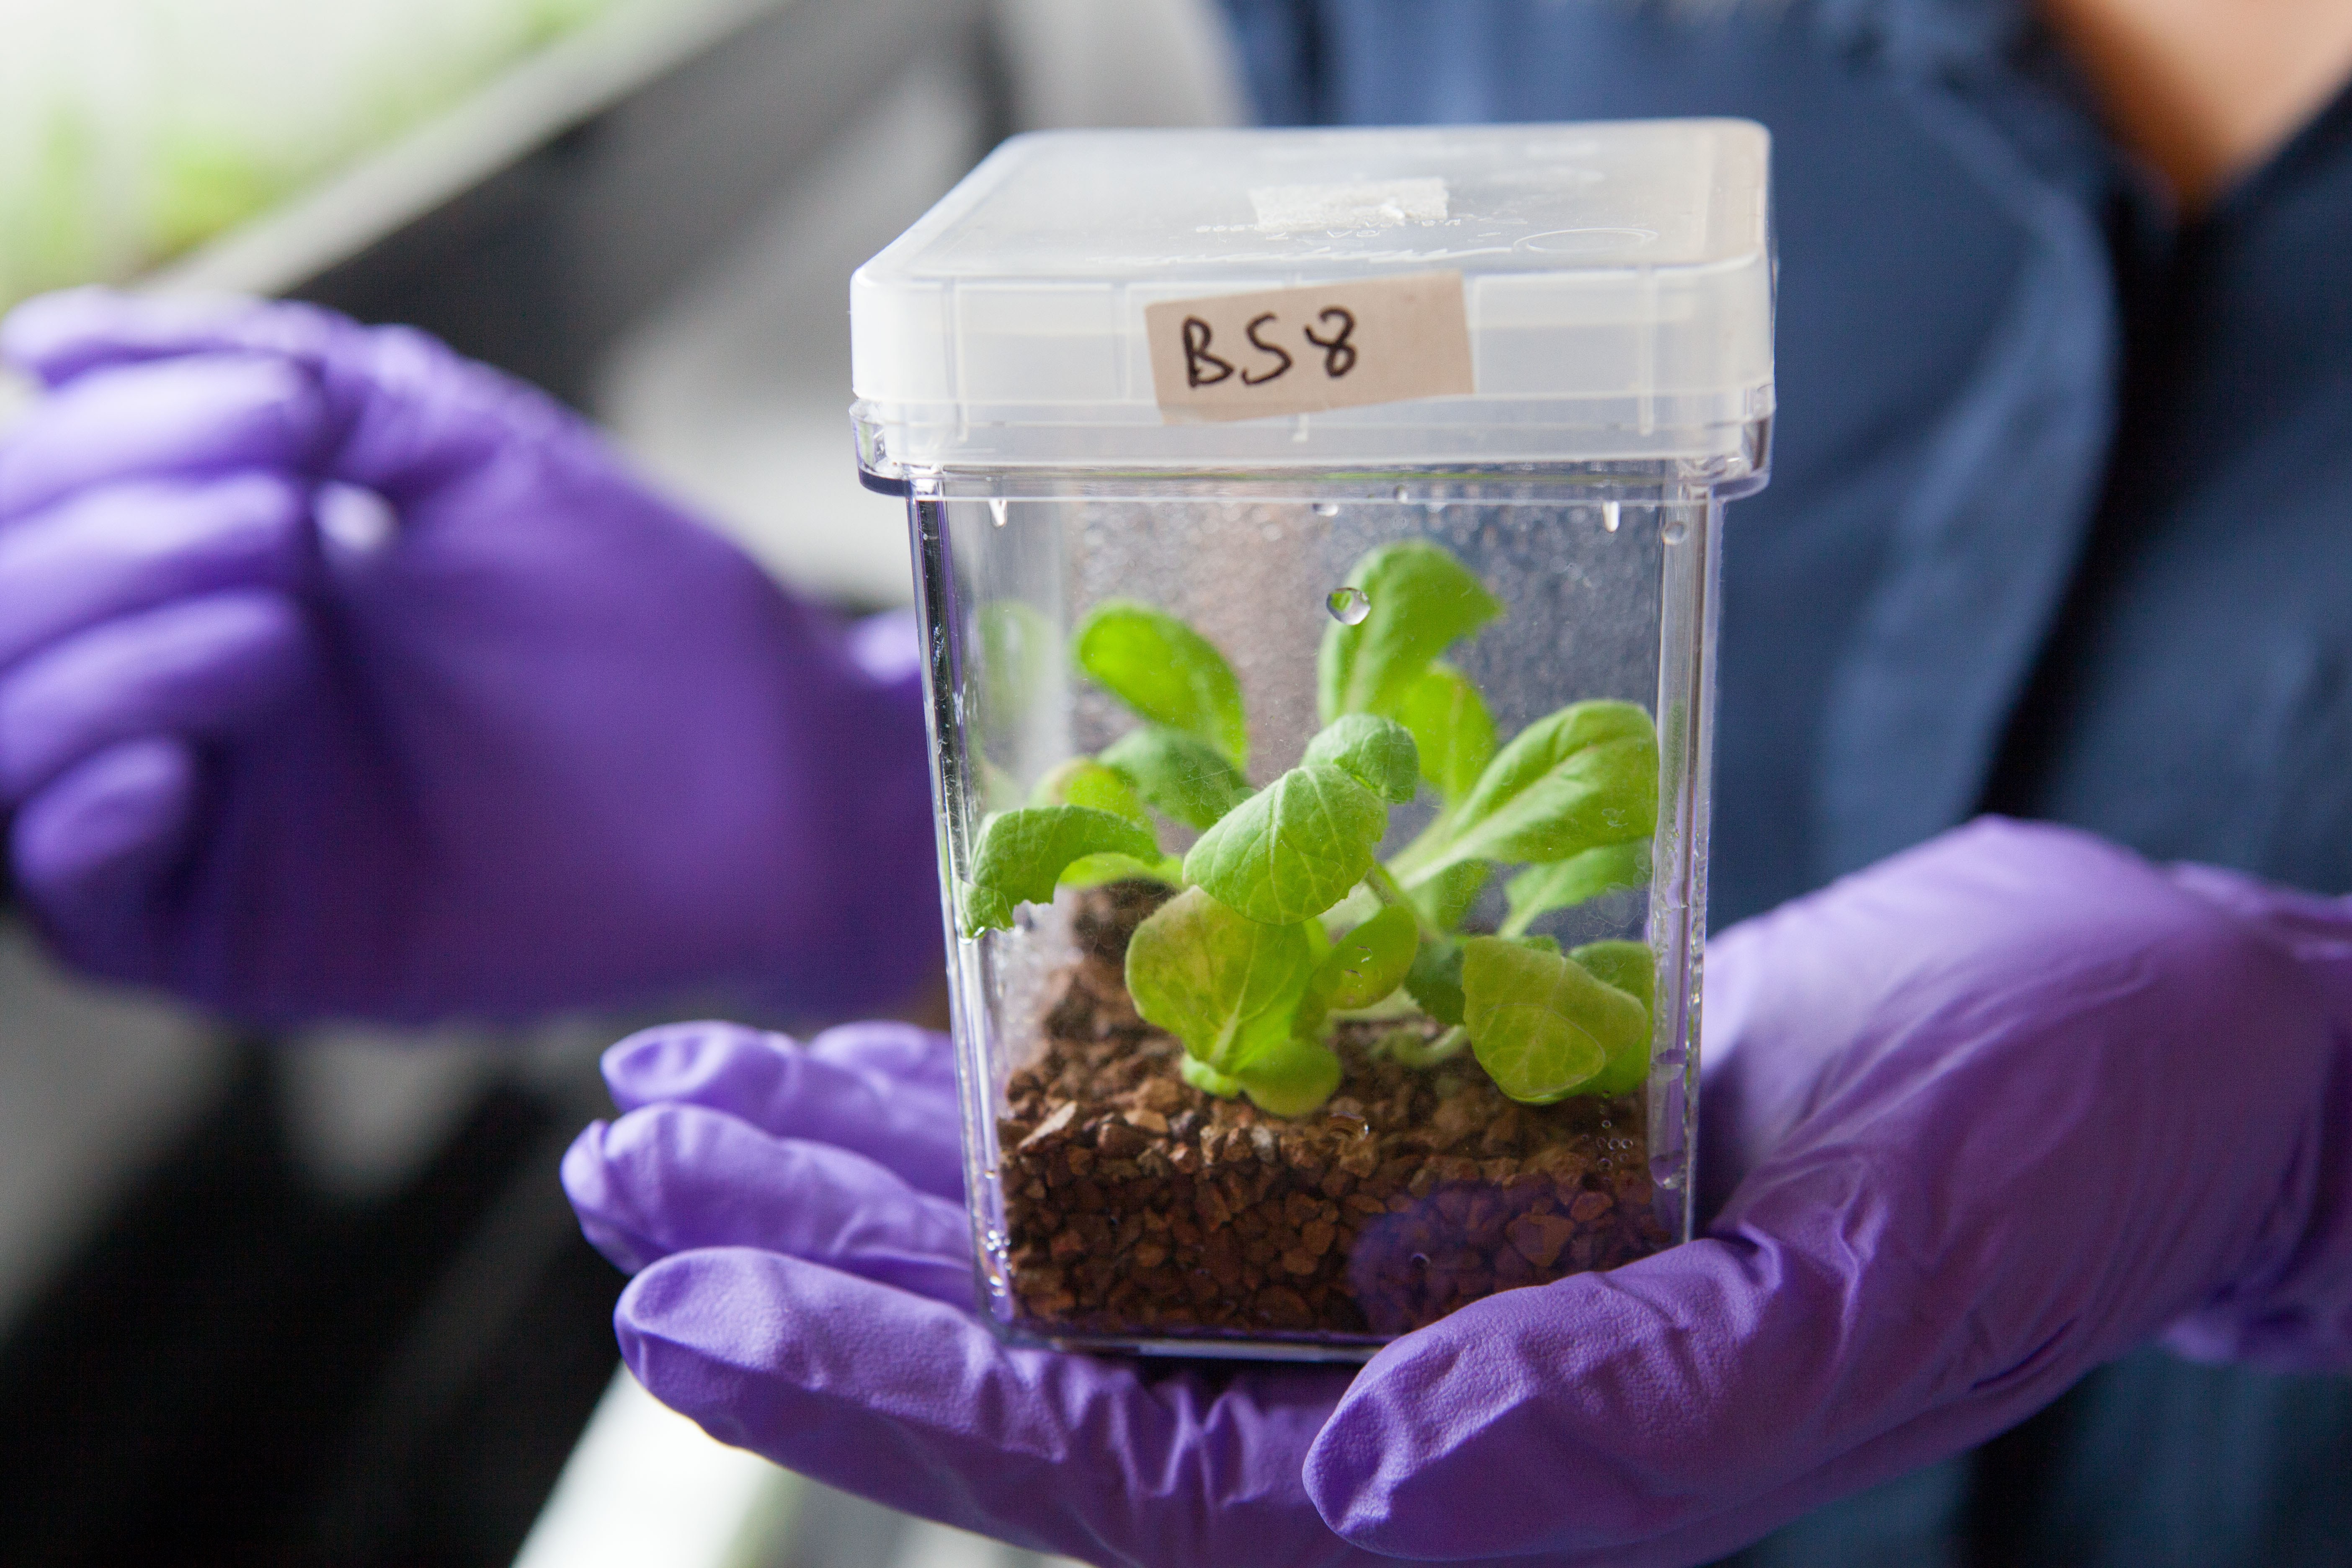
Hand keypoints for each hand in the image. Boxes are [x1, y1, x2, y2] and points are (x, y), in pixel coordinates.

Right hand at [0, 289, 937, 1022]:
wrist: (770, 766)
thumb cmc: (640, 612)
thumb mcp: (460, 448)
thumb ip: (284, 379)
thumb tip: (51, 347)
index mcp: (214, 571)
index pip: (38, 503)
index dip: (100, 442)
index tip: (259, 410)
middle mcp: (183, 696)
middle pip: (3, 619)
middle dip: (101, 541)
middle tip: (269, 509)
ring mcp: (212, 823)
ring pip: (13, 745)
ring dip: (109, 653)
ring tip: (280, 611)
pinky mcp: (250, 937)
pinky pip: (80, 900)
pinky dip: (90, 814)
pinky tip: (175, 752)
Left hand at [562, 820, 2351, 1565]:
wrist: (2130, 1034)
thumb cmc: (2045, 1151)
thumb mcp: (1867, 1285)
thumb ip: (1618, 1413)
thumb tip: (1375, 1486)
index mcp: (1490, 1473)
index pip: (1120, 1460)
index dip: (891, 1383)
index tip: (685, 1289)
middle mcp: (1410, 1385)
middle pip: (1047, 1345)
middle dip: (816, 1255)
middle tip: (618, 1160)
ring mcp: (1406, 1259)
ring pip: (1078, 1233)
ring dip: (875, 1162)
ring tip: (680, 1091)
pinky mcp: (1431, 1132)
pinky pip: (1181, 1123)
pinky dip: (1025, 1080)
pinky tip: (893, 1044)